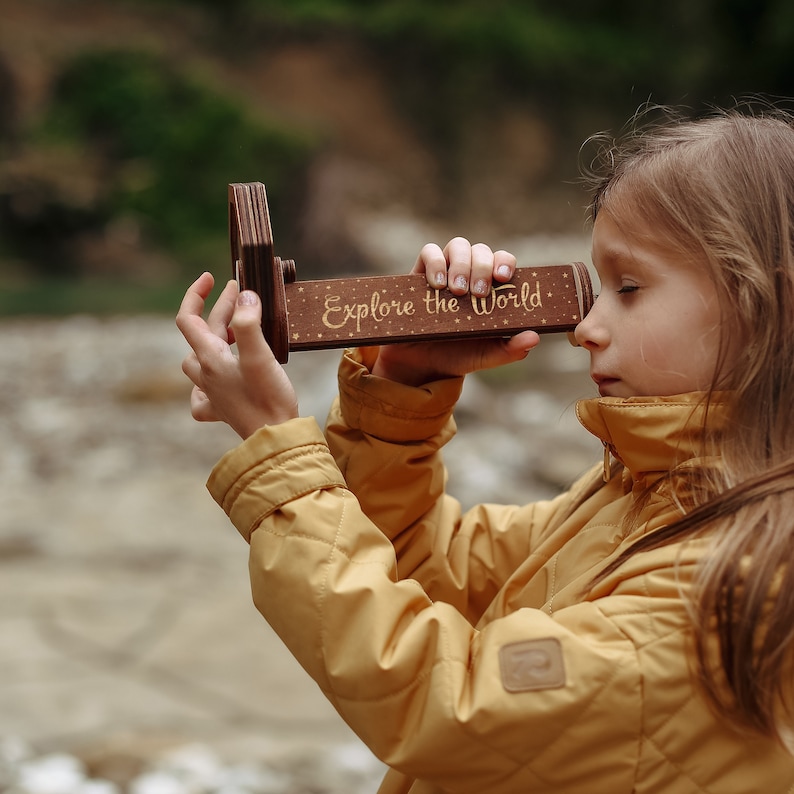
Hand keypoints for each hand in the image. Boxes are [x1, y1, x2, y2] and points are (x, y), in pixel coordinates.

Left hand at [176, 272, 297, 438]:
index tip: (214, 278)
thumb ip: (248, 324)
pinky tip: (214, 383)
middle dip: (222, 311)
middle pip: (203, 335)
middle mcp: (205, 376)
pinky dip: (205, 383)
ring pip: (199, 361)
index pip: (188, 318)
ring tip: (232, 333)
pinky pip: (202, 394)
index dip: (196, 294)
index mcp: (209, 359)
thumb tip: (245, 297)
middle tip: (243, 294)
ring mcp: (212, 394)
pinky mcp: (223, 410)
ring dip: (213, 341)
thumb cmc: (269, 399)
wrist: (275, 441)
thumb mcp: (261, 356)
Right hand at [371, 238, 540, 384]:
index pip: (502, 261)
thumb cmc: (460, 355)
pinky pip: (428, 252)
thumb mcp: (488, 355)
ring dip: (460, 264)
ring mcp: (445, 270)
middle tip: (478, 293)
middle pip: (481, 250)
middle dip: (482, 267)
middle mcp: (469, 273)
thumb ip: (512, 348)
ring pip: (458, 246)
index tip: (502, 278)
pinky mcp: (420, 274)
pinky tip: (437, 284)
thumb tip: (535, 338)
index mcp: (490, 287)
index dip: (504, 262)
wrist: (422, 365)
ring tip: (457, 291)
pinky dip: (435, 263)